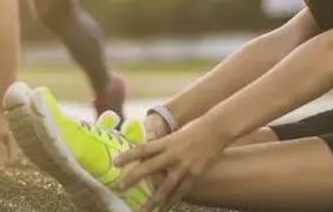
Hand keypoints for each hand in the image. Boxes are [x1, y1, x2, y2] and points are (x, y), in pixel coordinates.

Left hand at [115, 118, 230, 211]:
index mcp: (167, 142)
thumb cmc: (195, 128)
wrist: (216, 129)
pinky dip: (173, 200)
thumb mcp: (176, 133)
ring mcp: (184, 166)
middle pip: (148, 168)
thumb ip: (163, 144)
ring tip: (145, 210)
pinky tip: (166, 208)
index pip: (143, 149)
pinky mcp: (195, 174)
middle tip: (120, 187)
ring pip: (165, 187)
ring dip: (154, 200)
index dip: (128, 155)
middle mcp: (173, 154)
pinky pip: (182, 191)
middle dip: (133, 179)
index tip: (115, 162)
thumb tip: (148, 152)